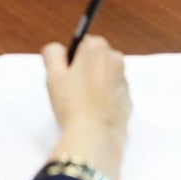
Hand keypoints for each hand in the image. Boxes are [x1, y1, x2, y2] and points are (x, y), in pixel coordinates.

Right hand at [42, 35, 129, 179]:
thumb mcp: (53, 75)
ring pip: (104, 76)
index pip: (81, 44)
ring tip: (81, 104)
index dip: (71, 59)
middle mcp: (115, 59)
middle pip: (95, 58)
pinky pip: (112, 93)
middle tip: (70, 90)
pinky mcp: (127, 98)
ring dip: (94, 84)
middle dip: (83, 70)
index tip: (65, 75)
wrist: (94, 136)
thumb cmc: (73, 104)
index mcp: (96, 48)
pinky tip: (92, 112)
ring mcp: (124, 80)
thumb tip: (56, 49)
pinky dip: (103, 99)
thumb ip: (52, 53)